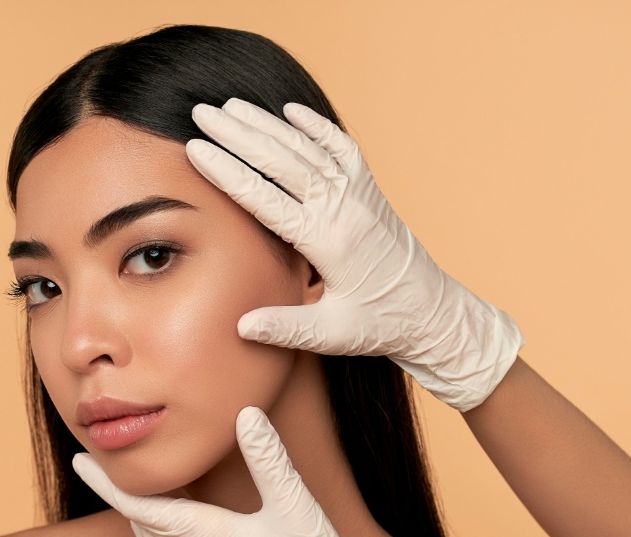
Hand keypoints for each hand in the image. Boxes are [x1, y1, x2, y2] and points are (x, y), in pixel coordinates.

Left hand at [73, 406, 388, 536]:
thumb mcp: (292, 504)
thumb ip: (268, 457)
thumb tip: (247, 414)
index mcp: (199, 534)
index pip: (135, 504)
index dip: (106, 480)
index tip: (80, 459)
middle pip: (136, 519)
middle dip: (117, 488)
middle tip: (100, 460)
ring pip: (148, 536)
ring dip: (135, 507)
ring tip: (129, 481)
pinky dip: (154, 526)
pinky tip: (166, 515)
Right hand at [185, 100, 523, 411]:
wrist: (434, 313)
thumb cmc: (383, 325)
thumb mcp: (333, 335)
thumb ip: (286, 327)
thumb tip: (241, 325)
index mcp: (327, 241)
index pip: (265, 197)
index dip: (227, 171)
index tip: (196, 148)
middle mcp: (343, 208)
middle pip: (281, 160)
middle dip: (238, 134)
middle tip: (201, 112)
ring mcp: (359, 195)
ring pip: (307, 148)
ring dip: (267, 124)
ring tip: (231, 105)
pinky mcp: (370, 192)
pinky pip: (341, 148)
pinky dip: (316, 126)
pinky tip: (290, 111)